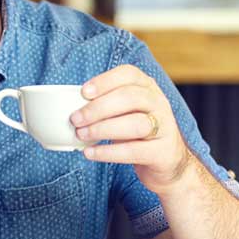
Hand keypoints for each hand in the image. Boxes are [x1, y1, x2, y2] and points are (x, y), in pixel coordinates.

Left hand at [69, 64, 193, 195]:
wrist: (169, 164)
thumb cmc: (138, 134)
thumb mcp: (125, 113)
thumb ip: (105, 105)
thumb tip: (69, 106)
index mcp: (147, 88)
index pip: (129, 74)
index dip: (105, 81)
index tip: (83, 92)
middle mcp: (159, 104)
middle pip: (131, 97)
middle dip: (98, 107)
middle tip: (75, 119)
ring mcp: (165, 128)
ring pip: (136, 124)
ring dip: (103, 129)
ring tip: (81, 135)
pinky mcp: (163, 152)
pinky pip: (135, 150)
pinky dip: (108, 152)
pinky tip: (90, 153)